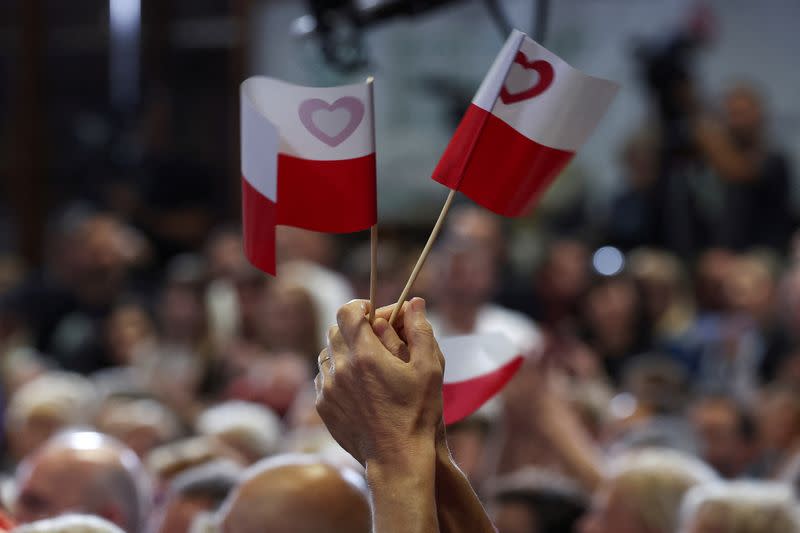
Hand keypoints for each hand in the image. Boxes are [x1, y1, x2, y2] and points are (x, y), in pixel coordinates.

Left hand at [315, 298, 443, 465]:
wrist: (396, 459)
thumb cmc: (418, 413)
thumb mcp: (430, 369)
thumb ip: (420, 330)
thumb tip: (414, 302)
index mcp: (366, 354)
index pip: (348, 311)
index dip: (361, 306)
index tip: (374, 313)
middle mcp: (341, 368)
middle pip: (335, 329)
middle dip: (354, 327)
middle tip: (375, 337)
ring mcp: (328, 388)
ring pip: (326, 352)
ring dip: (343, 349)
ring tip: (366, 362)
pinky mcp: (322, 406)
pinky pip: (322, 376)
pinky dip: (336, 372)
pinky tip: (356, 384)